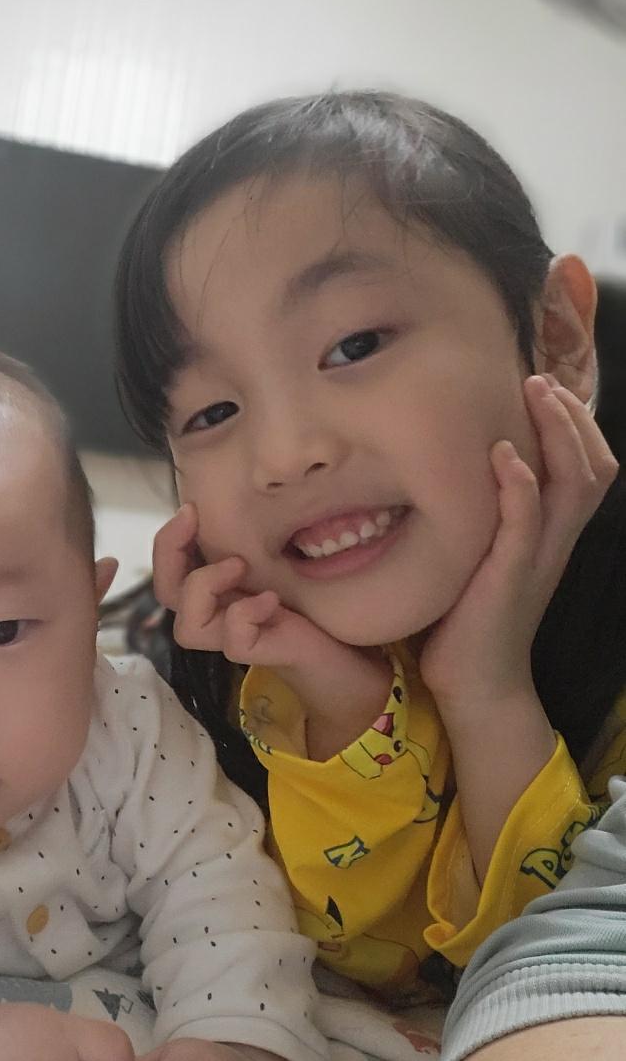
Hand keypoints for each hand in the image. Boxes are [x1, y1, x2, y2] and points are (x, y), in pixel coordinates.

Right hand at [153, 504, 390, 755]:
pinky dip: (246, 613)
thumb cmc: (302, 595)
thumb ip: (240, 542)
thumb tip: (222, 504)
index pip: (167, 571)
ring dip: (205, 586)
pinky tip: (271, 599)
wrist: (336, 641)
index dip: (167, 540)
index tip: (191, 508)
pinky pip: (232, 639)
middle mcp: (214, 614)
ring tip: (240, 564)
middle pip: (166, 594)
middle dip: (170, 553)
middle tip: (196, 521)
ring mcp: (230, 636)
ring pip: (187, 629)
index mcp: (210, 591)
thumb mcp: (267, 559)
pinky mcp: (254, 651)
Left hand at [419, 375, 617, 709]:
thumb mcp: (485, 552)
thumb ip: (490, 513)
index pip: (589, 467)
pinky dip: (520, 484)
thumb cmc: (468, 614)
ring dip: (557, 433)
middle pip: (594, 466)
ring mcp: (538, 558)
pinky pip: (526, 523)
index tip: (548, 386)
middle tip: (543, 378)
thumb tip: (465, 465)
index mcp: (553, 534)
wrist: (473, 683)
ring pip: (574, 485)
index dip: (578, 424)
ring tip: (534, 392)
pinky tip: (503, 454)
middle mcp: (556, 542)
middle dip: (574, 417)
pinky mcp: (510, 576)